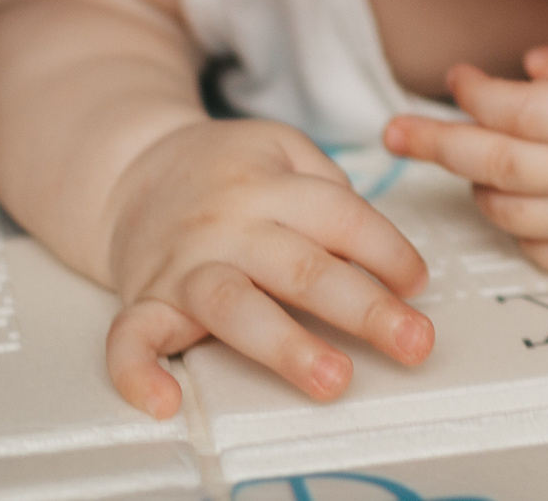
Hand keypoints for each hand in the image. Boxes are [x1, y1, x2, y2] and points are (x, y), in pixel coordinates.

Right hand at [102, 118, 432, 417]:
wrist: (132, 168)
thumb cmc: (222, 170)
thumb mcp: (281, 147)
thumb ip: (327, 190)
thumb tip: (374, 255)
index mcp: (267, 185)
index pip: (341, 216)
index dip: (388, 250)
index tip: (417, 284)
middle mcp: (227, 225)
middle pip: (302, 267)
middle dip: (364, 308)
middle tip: (413, 341)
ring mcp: (184, 265)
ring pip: (233, 304)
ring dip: (285, 346)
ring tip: (331, 378)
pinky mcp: (145, 299)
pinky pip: (130, 338)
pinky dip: (140, 372)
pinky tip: (166, 400)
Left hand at [383, 27, 547, 278]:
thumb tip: (528, 65)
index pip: (518, 108)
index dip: (475, 93)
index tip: (458, 78)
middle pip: (495, 163)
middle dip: (435, 145)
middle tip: (394, 132)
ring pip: (505, 210)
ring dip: (474, 183)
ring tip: (469, 158)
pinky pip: (533, 247)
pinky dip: (510, 222)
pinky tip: (512, 196)